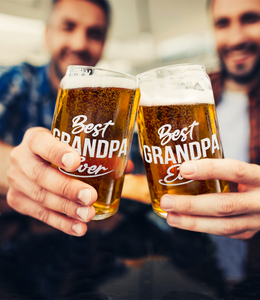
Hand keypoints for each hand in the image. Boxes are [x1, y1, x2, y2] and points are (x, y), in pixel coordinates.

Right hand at [7, 127, 133, 235]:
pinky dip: (61, 223)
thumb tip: (127, 166)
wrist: (27, 163)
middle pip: (41, 175)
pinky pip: (39, 214)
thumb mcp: (69, 144)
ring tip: (88, 215)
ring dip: (67, 209)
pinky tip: (78, 228)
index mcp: (35, 138)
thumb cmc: (56, 152)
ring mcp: (16, 181)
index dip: (57, 152)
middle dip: (67, 188)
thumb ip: (97, 153)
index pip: (41, 142)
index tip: (76, 163)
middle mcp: (21, 158)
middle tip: (90, 197)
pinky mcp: (18, 200)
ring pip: (41, 197)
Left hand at [160, 159, 259, 238]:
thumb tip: (174, 163)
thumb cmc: (242, 180)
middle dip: (192, 204)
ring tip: (170, 216)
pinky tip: (182, 221)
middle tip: (167, 201)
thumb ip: (214, 168)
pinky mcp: (247, 234)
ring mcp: (256, 222)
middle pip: (225, 204)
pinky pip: (220, 233)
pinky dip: (198, 227)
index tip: (183, 169)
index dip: (209, 169)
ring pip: (222, 225)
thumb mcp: (236, 169)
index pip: (235, 171)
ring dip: (192, 222)